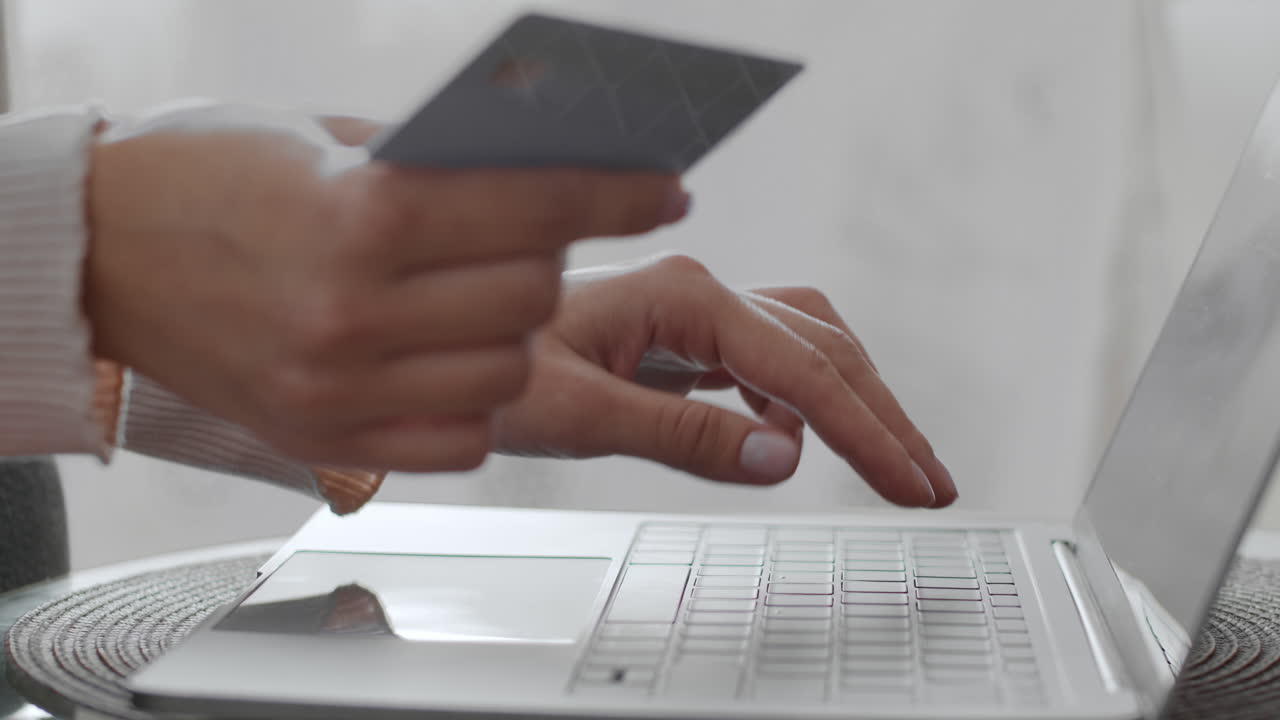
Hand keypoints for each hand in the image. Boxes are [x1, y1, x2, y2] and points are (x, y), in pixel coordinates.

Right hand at [84, 104, 688, 470]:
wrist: (96, 255)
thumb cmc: (206, 179)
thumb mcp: (328, 140)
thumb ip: (444, 162)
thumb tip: (555, 167)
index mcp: (358, 219)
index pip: (535, 207)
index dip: (617, 191)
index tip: (663, 186)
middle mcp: (353, 313)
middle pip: (532, 295)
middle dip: (556, 255)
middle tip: (544, 235)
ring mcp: (341, 390)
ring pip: (507, 372)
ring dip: (516, 330)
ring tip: (483, 296)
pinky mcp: (328, 440)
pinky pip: (462, 435)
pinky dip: (474, 395)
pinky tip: (447, 355)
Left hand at [493, 255, 956, 507]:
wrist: (442, 348)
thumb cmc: (495, 373)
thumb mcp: (579, 416)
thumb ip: (682, 437)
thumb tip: (783, 458)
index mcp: (684, 300)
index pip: (800, 368)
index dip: (863, 429)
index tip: (909, 481)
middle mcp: (701, 294)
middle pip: (824, 348)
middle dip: (883, 415)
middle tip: (929, 483)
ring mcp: (698, 313)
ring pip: (808, 347)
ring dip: (857, 402)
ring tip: (894, 462)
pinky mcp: (688, 338)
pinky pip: (770, 363)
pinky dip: (806, 401)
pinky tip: (804, 438)